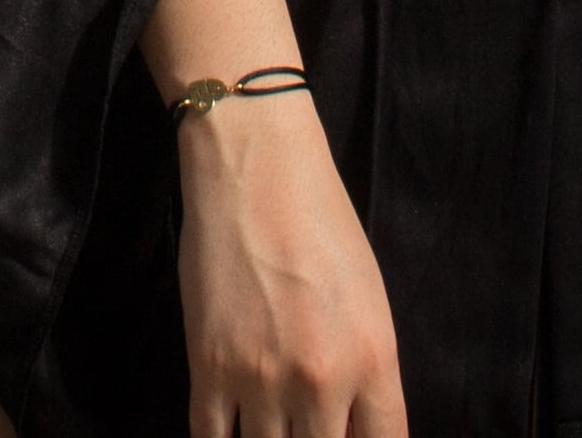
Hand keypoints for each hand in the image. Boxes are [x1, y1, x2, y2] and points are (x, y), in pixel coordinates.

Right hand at [176, 100, 403, 437]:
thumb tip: (350, 426)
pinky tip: (229, 433)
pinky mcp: (209, 367)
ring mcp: (261, 377)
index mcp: (373, 360)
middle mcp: (321, 380)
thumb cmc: (322, 223)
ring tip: (270, 426)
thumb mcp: (369, 301)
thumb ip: (366, 373)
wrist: (256, 169)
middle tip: (302, 428)